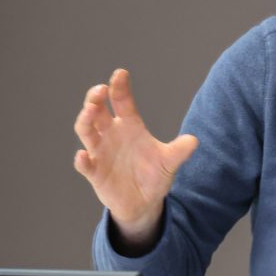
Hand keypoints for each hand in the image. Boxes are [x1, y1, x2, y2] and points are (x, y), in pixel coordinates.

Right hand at [74, 69, 197, 247]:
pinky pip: (85, 164)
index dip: (120, 87)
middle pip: (98, 110)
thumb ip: (179, 151)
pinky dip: (82, 160)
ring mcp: (100, 152)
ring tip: (90, 110)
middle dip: (96, 98)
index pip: (122, 102)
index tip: (120, 73)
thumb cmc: (154, 175)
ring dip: (86, 120)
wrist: (144, 202)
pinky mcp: (95, 172)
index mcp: (130, 126)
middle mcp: (111, 134)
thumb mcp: (169, 162)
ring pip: (86, 130)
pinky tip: (83, 155)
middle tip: (100, 90)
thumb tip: (194, 141)